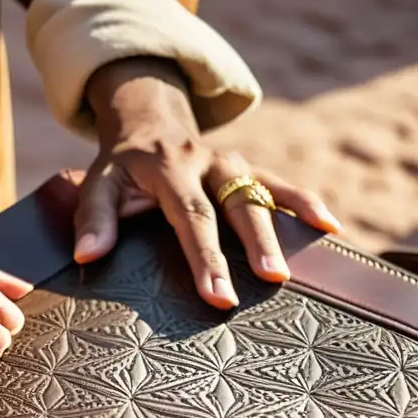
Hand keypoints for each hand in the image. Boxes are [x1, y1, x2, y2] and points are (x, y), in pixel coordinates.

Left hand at [77, 58, 341, 308]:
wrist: (147, 122)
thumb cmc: (120, 167)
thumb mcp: (97, 183)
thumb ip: (93, 217)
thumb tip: (87, 254)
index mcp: (169, 167)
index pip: (191, 216)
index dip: (206, 256)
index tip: (218, 295)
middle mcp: (206, 160)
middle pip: (236, 204)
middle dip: (253, 244)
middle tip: (270, 281)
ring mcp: (232, 163)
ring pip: (263, 192)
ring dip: (282, 228)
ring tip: (295, 266)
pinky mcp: (248, 168)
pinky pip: (280, 183)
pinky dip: (306, 201)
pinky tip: (330, 225)